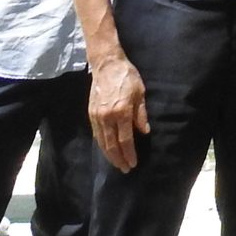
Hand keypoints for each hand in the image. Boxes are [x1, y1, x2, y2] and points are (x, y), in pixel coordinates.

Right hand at [88, 56, 149, 170]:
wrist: (106, 65)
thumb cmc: (127, 77)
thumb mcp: (140, 93)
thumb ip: (141, 114)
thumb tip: (144, 132)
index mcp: (121, 112)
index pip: (125, 140)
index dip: (129, 154)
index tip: (133, 164)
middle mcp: (107, 117)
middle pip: (112, 145)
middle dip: (119, 159)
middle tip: (125, 169)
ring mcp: (97, 117)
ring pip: (102, 142)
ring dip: (109, 155)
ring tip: (117, 163)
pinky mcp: (91, 115)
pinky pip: (97, 135)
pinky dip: (102, 145)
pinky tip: (107, 150)